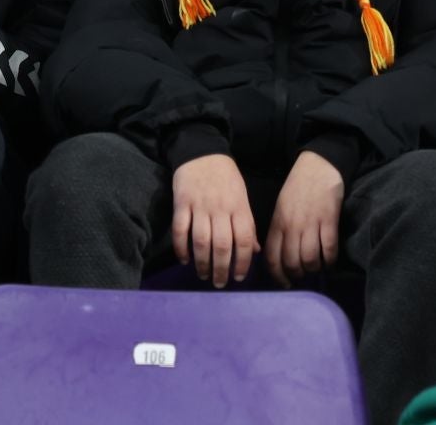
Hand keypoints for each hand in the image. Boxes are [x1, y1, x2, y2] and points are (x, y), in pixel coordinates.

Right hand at [171, 154, 255, 287]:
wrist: (202, 151)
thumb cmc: (226, 178)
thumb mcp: (243, 197)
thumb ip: (247, 224)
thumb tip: (254, 250)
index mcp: (239, 208)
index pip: (244, 240)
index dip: (242, 262)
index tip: (238, 278)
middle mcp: (221, 209)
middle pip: (222, 245)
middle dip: (221, 269)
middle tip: (219, 284)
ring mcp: (200, 206)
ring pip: (201, 241)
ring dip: (202, 263)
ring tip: (203, 275)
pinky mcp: (181, 203)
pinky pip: (180, 230)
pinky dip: (181, 248)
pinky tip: (185, 260)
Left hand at [265, 150, 344, 286]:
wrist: (318, 166)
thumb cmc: (298, 188)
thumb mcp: (281, 208)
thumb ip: (278, 231)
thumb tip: (276, 257)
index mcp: (278, 223)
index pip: (272, 257)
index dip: (278, 276)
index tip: (285, 284)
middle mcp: (292, 226)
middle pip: (291, 262)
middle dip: (297, 275)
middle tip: (303, 275)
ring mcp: (311, 223)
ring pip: (309, 259)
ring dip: (314, 268)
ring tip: (317, 267)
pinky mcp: (329, 220)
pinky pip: (328, 249)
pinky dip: (329, 260)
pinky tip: (330, 261)